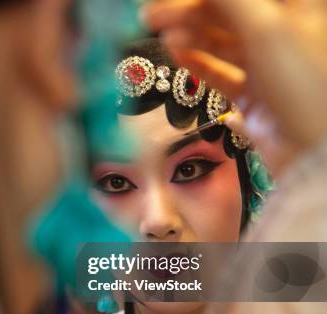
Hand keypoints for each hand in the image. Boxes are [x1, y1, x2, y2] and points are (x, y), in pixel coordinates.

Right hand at [141, 0, 326, 173]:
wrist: (312, 151)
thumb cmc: (300, 81)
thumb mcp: (266, 28)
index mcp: (295, 9)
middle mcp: (281, 33)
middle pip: (227, 14)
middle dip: (188, 12)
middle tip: (151, 16)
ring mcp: (266, 65)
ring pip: (221, 42)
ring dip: (189, 36)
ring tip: (163, 38)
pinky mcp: (252, 94)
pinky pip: (219, 72)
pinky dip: (197, 63)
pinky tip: (175, 54)